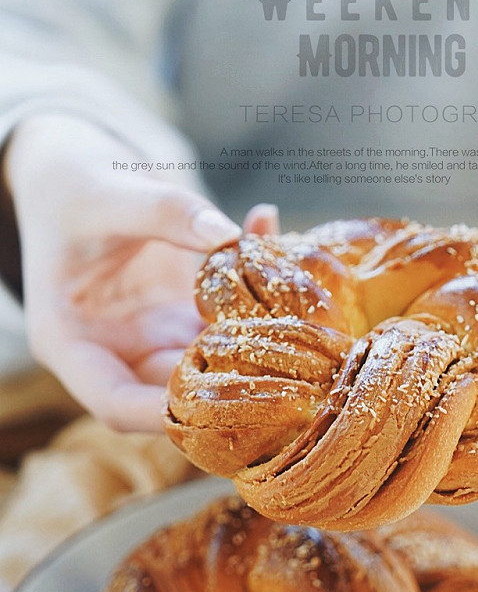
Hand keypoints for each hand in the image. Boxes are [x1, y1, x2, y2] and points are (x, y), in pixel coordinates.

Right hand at [3, 114, 278, 430]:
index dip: (163, 415)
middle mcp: (115, 354)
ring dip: (252, 352)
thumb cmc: (72, 188)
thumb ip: (165, 212)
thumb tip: (228, 233)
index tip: (217, 408)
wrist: (76, 176)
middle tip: (282, 373)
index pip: (116, 404)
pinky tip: (282, 264)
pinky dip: (256, 309)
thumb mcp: (108, 195)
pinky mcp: (184, 324)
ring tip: (292, 320)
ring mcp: (153, 342)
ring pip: (209, 369)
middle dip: (226, 390)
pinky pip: (225, 329)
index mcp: (71, 344)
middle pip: (172, 397)